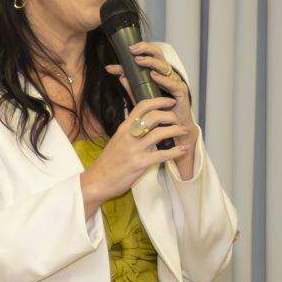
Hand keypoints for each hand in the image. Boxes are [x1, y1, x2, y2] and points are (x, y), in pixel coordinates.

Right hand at [80, 95, 196, 205]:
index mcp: (124, 128)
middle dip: (170, 115)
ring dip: (176, 130)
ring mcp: (134, 149)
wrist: (97, 180)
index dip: (159, 101)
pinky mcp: (140, 163)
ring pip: (160, 133)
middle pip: (154, 117)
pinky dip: (175, 152)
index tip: (170, 101)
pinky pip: (162, 155)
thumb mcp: (117, 140)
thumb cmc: (108, 162)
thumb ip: (129, 131)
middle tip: (178, 119)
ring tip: (184, 131)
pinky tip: (183, 150)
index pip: (142, 106)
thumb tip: (141, 123)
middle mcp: (129, 135)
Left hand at [115, 43, 194, 129]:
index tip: (112, 66)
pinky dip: (163, 79)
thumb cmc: (160, 111)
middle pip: (158, 55)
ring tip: (139, 61)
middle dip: (145, 49)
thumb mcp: (142, 99)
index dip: (129, 61)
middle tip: (132, 49)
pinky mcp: (181, 92)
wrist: (175, 127)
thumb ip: (132, 88)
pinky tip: (154, 75)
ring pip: (164, 67)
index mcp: (157, 73)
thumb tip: (121, 77)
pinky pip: (173, 83)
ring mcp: (174, 82)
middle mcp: (166, 74)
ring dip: (151, 62)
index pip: (145, 59)